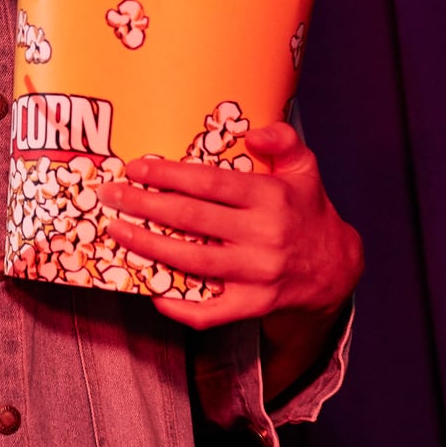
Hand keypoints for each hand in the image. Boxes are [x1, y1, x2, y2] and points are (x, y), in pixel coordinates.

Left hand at [98, 121, 361, 330]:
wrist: (335, 269)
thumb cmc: (307, 211)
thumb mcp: (305, 168)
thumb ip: (284, 140)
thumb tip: (252, 133)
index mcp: (271, 198)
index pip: (210, 183)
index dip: (168, 175)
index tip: (136, 168)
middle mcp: (264, 236)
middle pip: (191, 219)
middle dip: (144, 205)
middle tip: (111, 195)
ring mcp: (258, 274)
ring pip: (192, 262)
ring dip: (148, 247)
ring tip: (117, 231)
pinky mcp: (254, 305)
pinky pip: (210, 313)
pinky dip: (178, 306)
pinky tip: (152, 290)